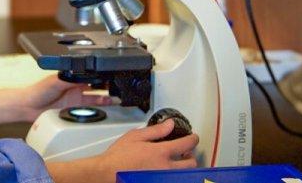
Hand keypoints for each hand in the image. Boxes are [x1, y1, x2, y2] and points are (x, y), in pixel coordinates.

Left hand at [16, 75, 112, 122]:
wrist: (28, 107)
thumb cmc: (37, 91)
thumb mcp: (55, 81)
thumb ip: (69, 78)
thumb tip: (83, 73)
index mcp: (72, 77)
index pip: (90, 74)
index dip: (101, 74)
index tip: (112, 75)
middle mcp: (76, 87)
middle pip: (96, 86)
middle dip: (108, 86)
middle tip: (119, 88)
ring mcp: (76, 99)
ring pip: (96, 98)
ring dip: (106, 99)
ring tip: (117, 100)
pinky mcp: (74, 110)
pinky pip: (90, 110)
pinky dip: (98, 110)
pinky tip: (106, 111)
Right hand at [46, 119, 198, 182]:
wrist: (108, 173)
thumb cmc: (118, 157)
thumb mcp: (135, 136)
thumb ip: (155, 131)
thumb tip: (170, 125)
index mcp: (161, 153)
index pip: (186, 144)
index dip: (193, 139)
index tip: (193, 137)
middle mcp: (166, 168)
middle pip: (191, 163)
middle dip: (190, 155)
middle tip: (185, 151)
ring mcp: (163, 178)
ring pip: (184, 174)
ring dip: (183, 167)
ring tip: (176, 162)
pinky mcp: (159, 182)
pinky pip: (172, 178)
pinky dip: (172, 174)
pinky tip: (165, 170)